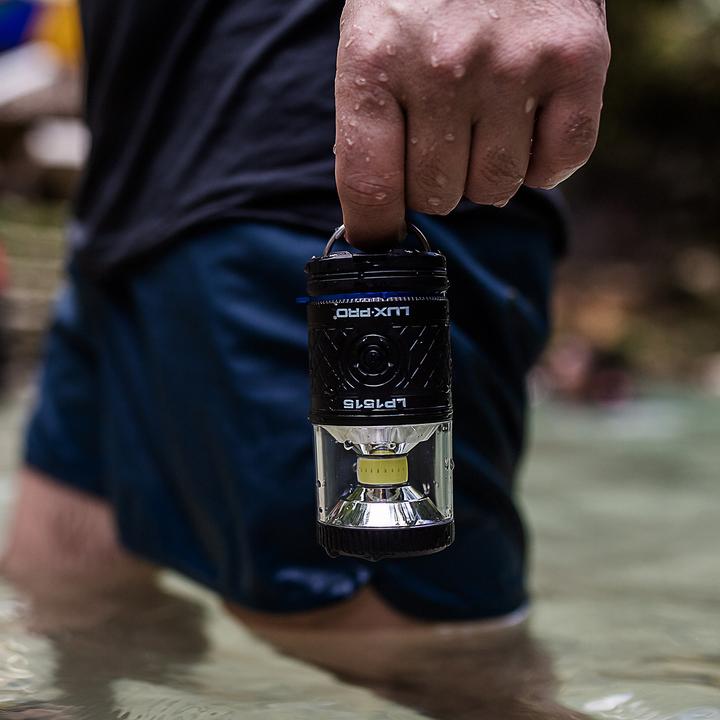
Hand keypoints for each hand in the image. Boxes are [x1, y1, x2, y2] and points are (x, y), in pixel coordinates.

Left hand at [334, 0, 610, 247]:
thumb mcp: (372, 40)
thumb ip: (370, 124)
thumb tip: (378, 219)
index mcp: (375, 59)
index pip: (369, 187)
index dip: (374, 229)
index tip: (379, 239)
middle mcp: (444, 65)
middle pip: (436, 197)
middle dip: (434, 179)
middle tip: (442, 131)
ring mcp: (514, 64)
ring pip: (494, 189)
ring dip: (486, 171)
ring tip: (484, 115)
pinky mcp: (577, 61)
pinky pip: (557, 166)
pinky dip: (542, 160)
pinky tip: (527, 118)